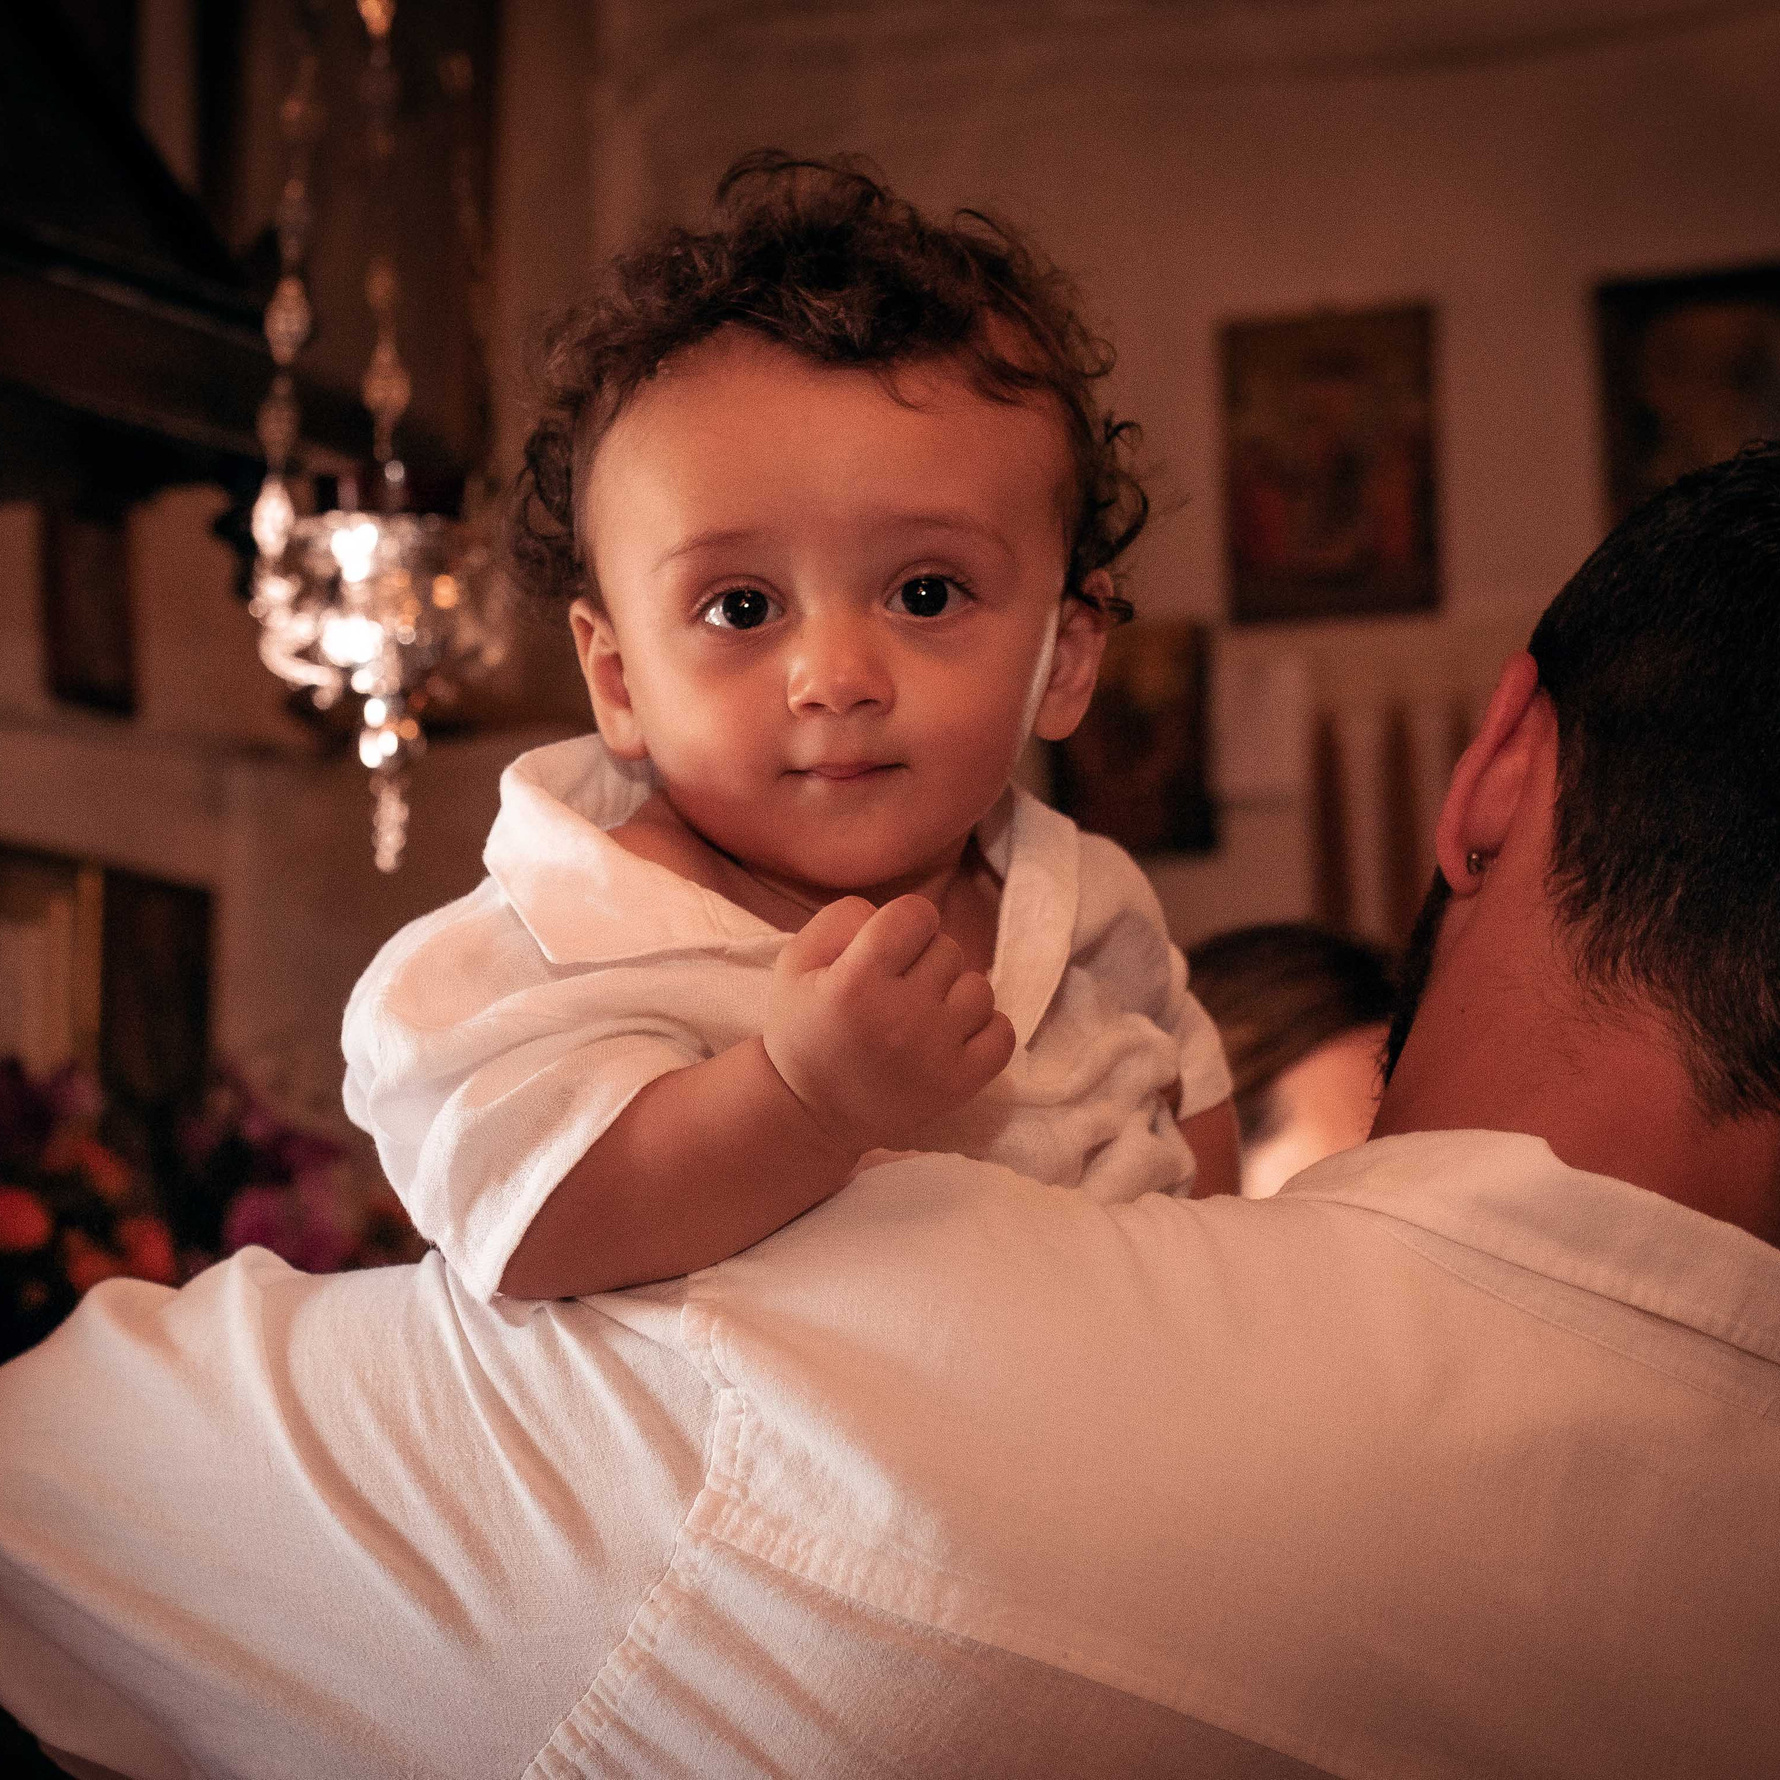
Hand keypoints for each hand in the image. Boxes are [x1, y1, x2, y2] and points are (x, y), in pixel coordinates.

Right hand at [764, 894, 1015, 1154]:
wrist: (810, 1113)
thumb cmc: (803, 1027)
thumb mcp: (795, 961)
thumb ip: (844, 917)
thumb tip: (903, 916)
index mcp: (855, 984)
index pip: (916, 913)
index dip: (904, 922)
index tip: (888, 946)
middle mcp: (900, 1018)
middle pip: (948, 948)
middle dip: (924, 959)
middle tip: (894, 989)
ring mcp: (935, 1054)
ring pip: (979, 987)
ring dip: (954, 992)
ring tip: (920, 1014)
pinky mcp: (960, 1085)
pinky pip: (1003, 1032)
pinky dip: (984, 1027)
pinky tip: (950, 1034)